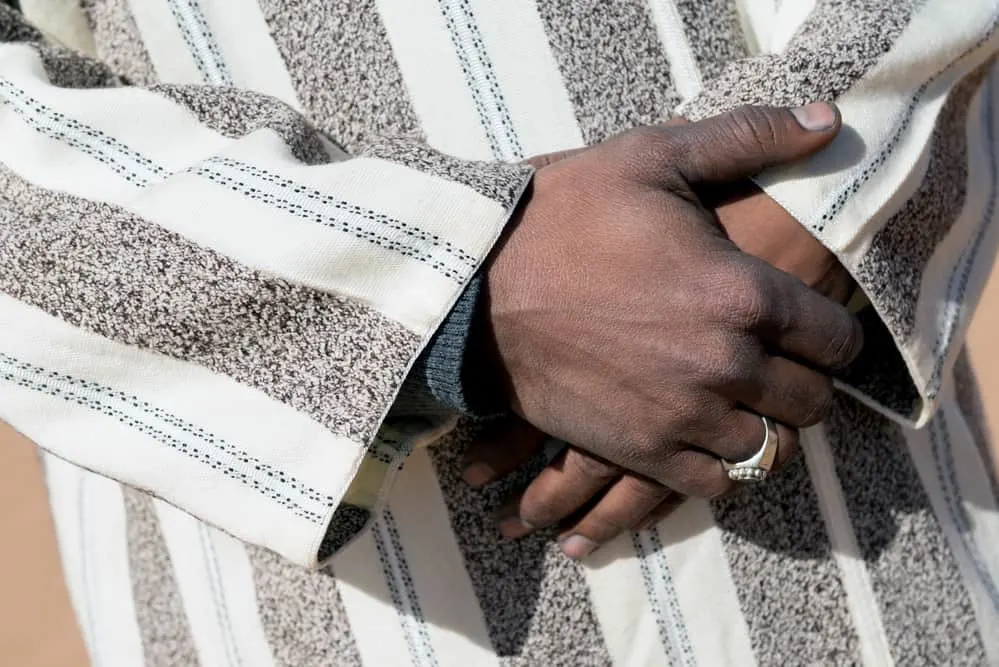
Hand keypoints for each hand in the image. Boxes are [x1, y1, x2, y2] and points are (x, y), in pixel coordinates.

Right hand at [467, 103, 861, 554]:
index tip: (818, 331)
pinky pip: (713, 484)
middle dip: (806, 383)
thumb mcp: (650, 157)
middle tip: (783, 367)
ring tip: (743, 403)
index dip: (837, 335)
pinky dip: (718, 467)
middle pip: (812, 402)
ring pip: (767, 447)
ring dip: (764, 426)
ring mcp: (683, 415)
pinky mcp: (641, 449)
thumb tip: (825, 121)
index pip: (839, 340)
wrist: (478, 288)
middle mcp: (726, 362)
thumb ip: (746, 138)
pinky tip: (704, 437)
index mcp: (743, 292)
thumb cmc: (563, 216)